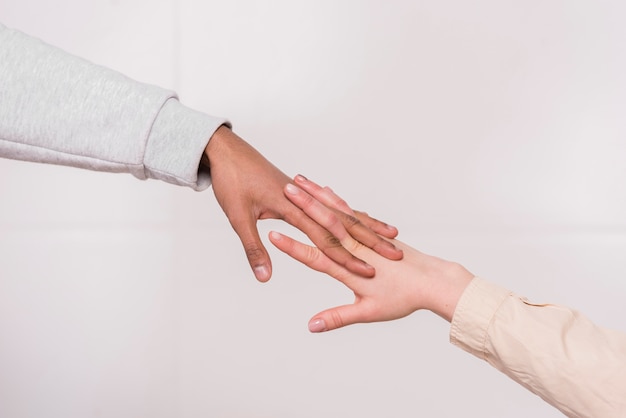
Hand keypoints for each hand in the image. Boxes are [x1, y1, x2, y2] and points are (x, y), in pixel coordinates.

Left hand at [204, 126, 402, 281]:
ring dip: (368, 227)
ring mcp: (305, 193)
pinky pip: (332, 204)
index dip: (347, 258)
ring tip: (391, 235)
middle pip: (345, 224)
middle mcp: (305, 200)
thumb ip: (254, 248)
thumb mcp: (238, 217)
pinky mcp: (300, 190)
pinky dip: (350, 213)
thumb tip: (264, 277)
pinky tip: (360, 217)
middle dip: (371, 242)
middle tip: (395, 255)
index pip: (326, 238)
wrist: (227, 150)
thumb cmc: (232, 181)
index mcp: (292, 207)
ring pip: (344, 213)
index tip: (366, 272)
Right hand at [270, 182, 473, 331]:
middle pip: (324, 222)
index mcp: (349, 266)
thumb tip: (312, 325)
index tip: (273, 235)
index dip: (293, 247)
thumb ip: (338, 317)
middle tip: (285, 189)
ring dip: (316, 194)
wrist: (433, 280)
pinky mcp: (370, 231)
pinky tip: (326, 190)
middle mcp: (354, 246)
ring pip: (336, 210)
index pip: (315, 256)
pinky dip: (335, 199)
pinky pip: (350, 210)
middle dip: (304, 205)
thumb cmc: (403, 298)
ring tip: (299, 180)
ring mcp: (362, 235)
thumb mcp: (368, 312)